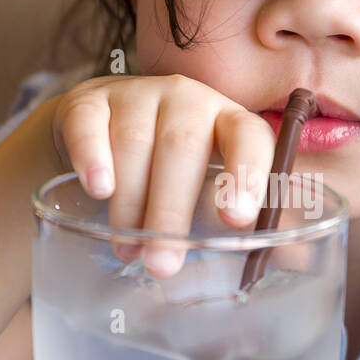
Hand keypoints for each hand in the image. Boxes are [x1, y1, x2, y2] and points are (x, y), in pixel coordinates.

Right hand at [50, 74, 276, 277]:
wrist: (94, 131)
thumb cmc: (163, 169)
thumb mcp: (200, 183)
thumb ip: (230, 215)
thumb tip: (271, 260)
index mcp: (226, 119)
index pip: (248, 136)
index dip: (245, 174)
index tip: (236, 219)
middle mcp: (185, 98)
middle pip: (183, 147)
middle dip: (172, 211)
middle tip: (163, 264)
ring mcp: (135, 95)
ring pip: (134, 144)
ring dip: (130, 204)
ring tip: (127, 250)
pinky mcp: (87, 101)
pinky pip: (88, 126)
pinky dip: (93, 158)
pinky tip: (98, 190)